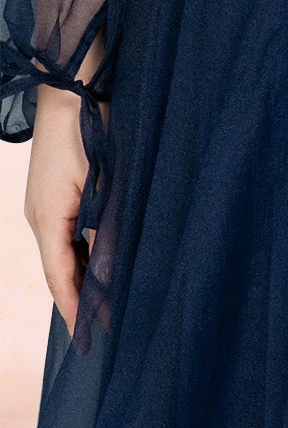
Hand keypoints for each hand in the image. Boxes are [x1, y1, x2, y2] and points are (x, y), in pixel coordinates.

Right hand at [24, 84, 92, 337]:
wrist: (73, 90)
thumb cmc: (90, 132)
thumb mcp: (104, 183)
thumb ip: (107, 228)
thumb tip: (111, 271)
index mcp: (48, 218)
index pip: (60, 276)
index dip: (75, 307)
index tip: (88, 337)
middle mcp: (38, 216)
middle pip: (57, 268)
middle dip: (77, 298)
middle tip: (101, 328)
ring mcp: (41, 204)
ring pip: (60, 251)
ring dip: (79, 275)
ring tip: (102, 302)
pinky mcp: (49, 192)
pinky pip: (62, 233)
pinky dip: (77, 252)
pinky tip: (96, 261)